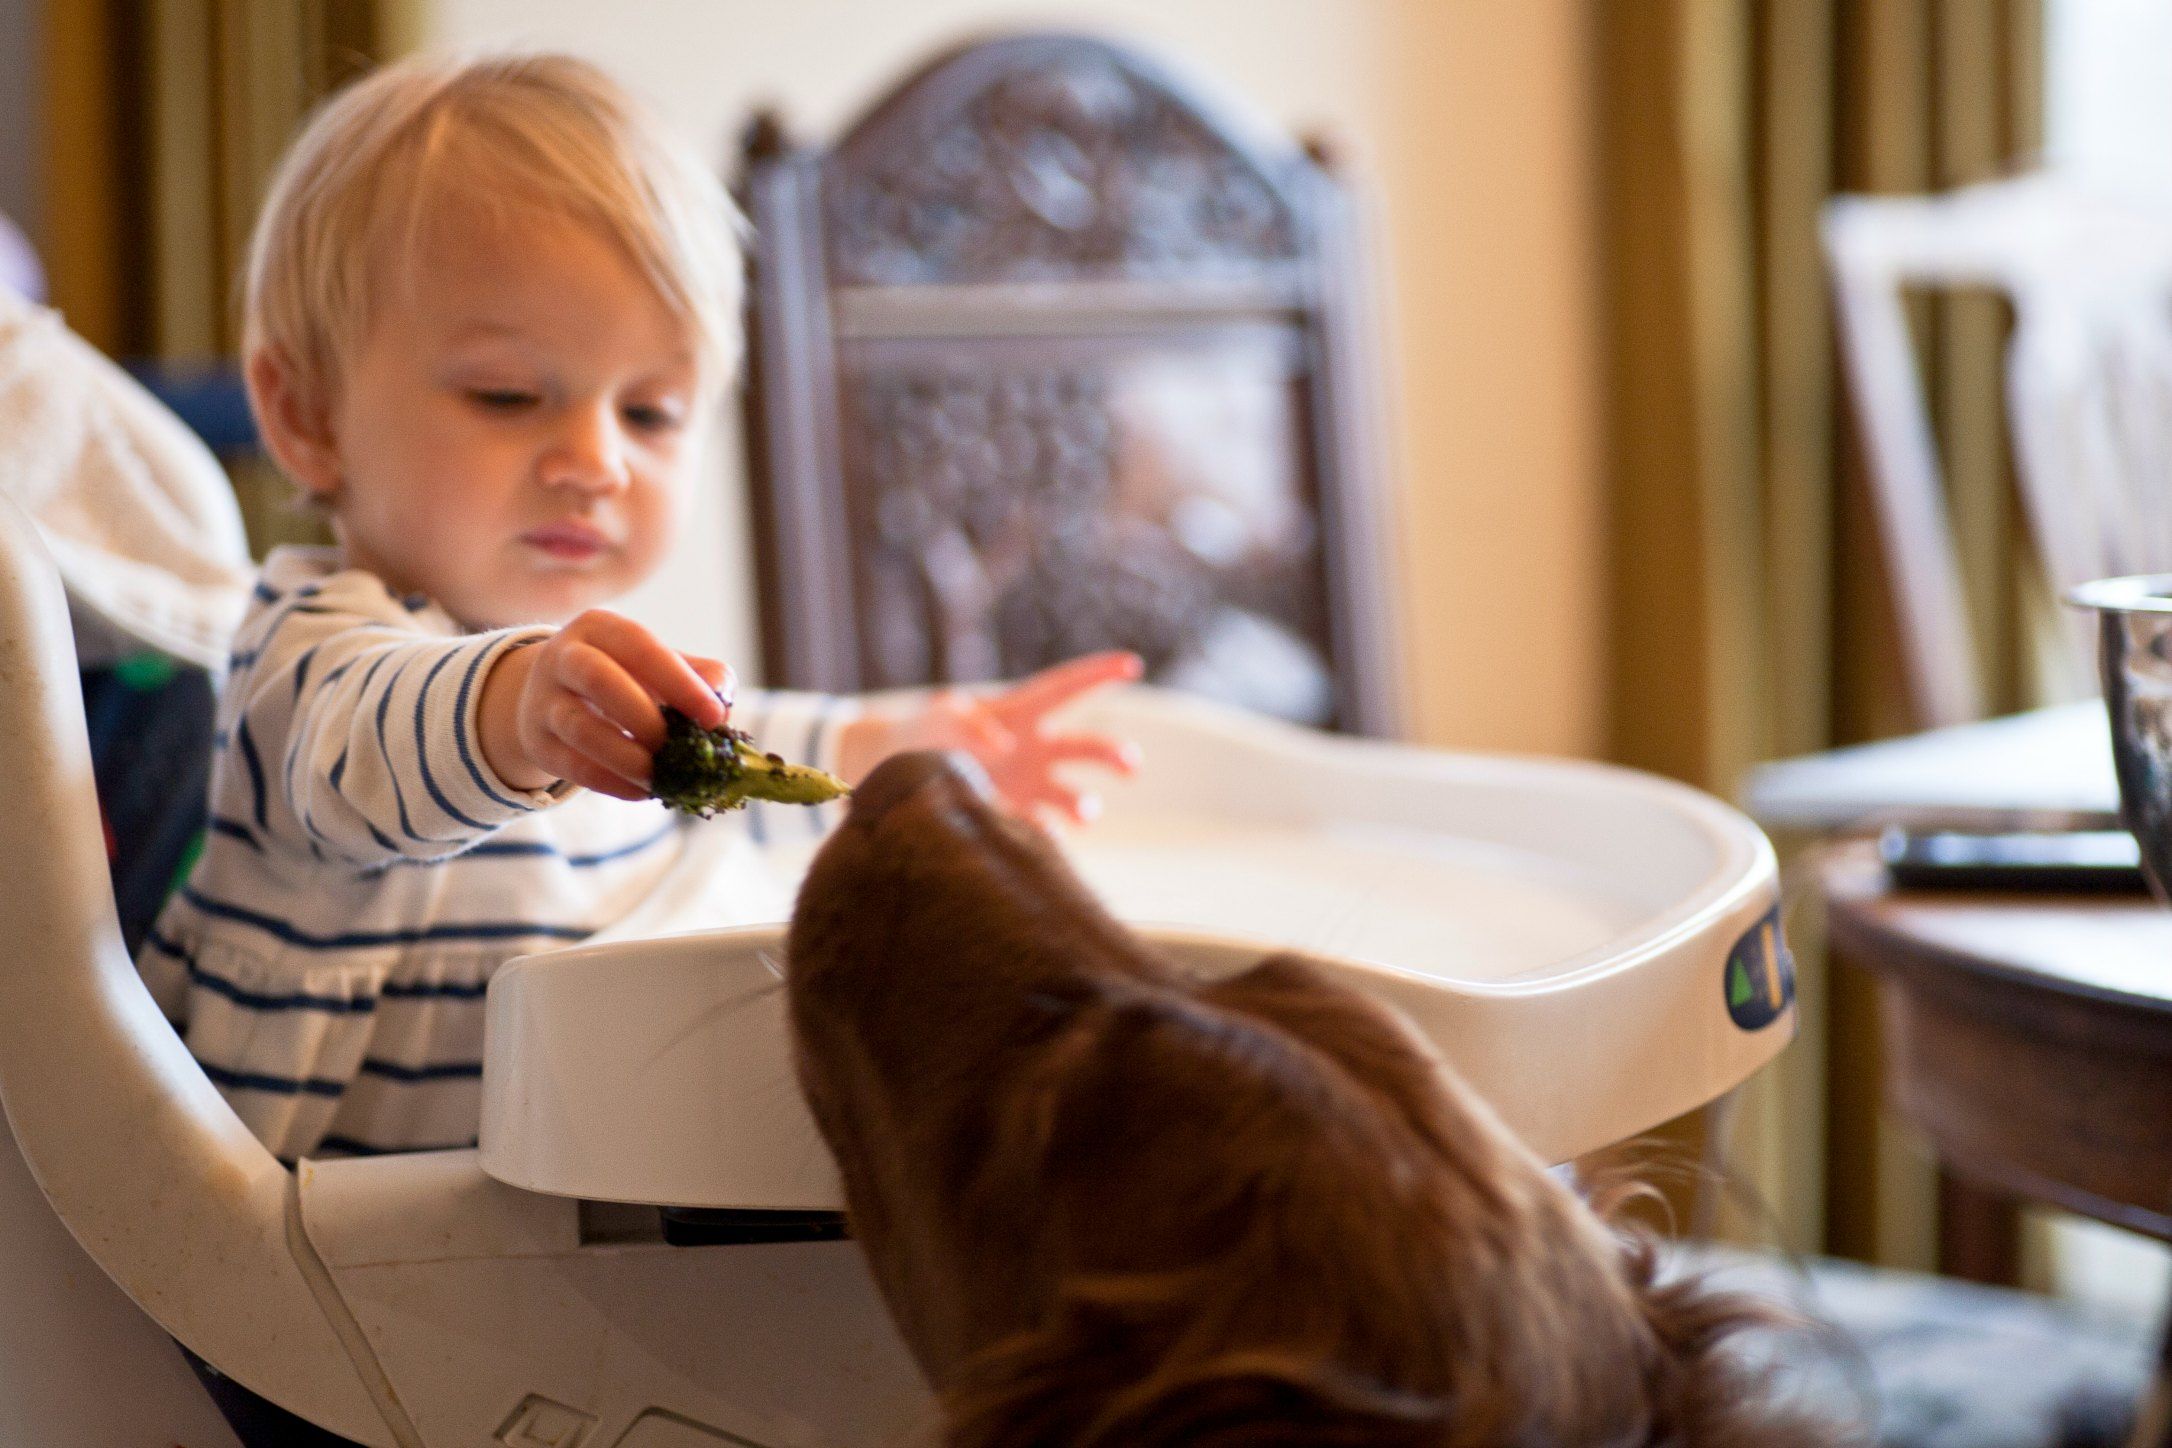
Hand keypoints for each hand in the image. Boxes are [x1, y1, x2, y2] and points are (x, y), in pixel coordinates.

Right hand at [479, 609, 734, 800]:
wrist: (552, 697)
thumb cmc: (624, 677)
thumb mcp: (659, 666)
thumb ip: (700, 677)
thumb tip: (723, 707)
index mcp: (601, 628)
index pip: (641, 646)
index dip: (681, 682)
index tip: (715, 717)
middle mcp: (564, 656)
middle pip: (599, 679)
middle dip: (645, 718)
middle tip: (679, 747)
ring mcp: (543, 699)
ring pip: (580, 727)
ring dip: (627, 757)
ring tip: (660, 775)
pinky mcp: (537, 741)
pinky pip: (571, 765)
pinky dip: (611, 782)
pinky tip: (642, 791)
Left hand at [839, 651, 1143, 824]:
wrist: (903, 773)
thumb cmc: (927, 730)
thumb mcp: (942, 714)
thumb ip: (968, 722)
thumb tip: (1002, 748)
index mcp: (1023, 713)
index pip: (1067, 688)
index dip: (1098, 674)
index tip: (1131, 664)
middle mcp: (1035, 750)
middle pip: (1085, 748)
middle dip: (1114, 755)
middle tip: (1130, 765)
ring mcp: (1028, 786)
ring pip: (1071, 796)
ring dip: (1086, 805)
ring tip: (1086, 812)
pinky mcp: (1013, 818)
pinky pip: (1039, 832)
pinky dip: (1046, 837)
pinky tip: (1047, 840)